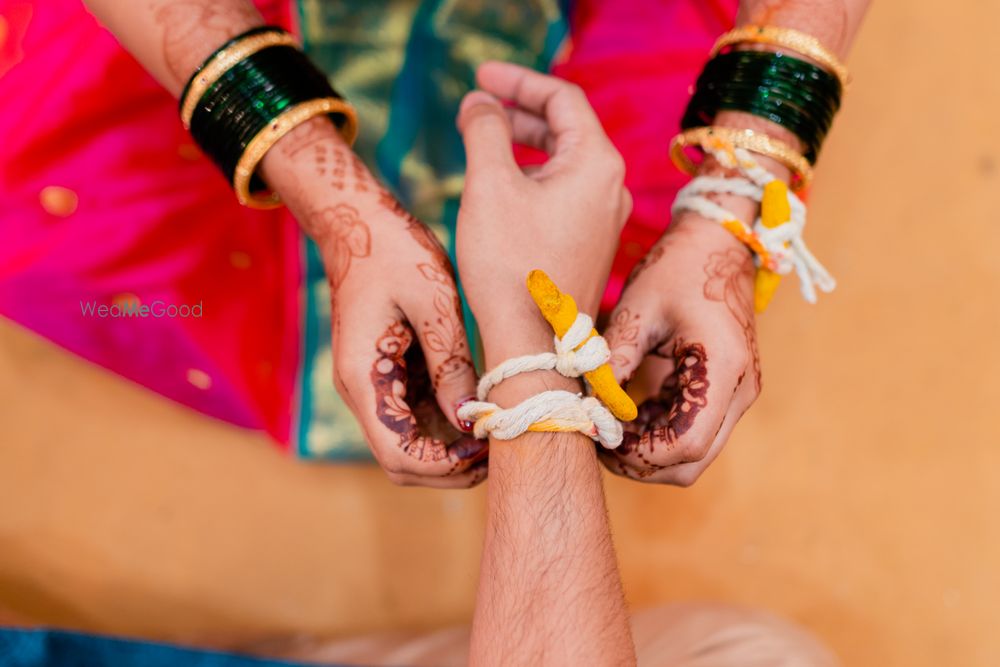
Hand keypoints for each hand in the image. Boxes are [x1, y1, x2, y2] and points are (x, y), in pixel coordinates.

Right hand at [262, 120, 485, 487]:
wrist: (359, 222)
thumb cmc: (393, 251)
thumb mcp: (431, 301)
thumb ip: (448, 362)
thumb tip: (469, 418)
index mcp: (363, 376)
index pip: (398, 454)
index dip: (443, 468)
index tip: (486, 449)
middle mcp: (362, 390)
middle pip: (404, 459)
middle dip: (452, 467)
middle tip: (500, 447)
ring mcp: (375, 383)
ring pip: (412, 442)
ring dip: (452, 448)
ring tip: (498, 429)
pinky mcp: (390, 372)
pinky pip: (417, 414)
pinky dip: (447, 423)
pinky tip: (483, 406)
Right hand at [455, 62, 630, 376]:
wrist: (533, 345)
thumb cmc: (511, 266)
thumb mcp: (490, 186)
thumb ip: (485, 130)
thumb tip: (480, 103)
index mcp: (597, 163)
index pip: (562, 98)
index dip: (517, 80)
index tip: (479, 77)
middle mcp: (612, 188)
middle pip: (566, 128)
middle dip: (519, 111)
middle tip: (476, 104)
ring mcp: (605, 219)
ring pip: (564, 163)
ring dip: (524, 145)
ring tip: (482, 141)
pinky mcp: (592, 244)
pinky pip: (565, 194)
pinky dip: (533, 178)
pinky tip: (502, 188)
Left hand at [600, 212, 760, 485]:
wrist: (716, 245)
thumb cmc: (677, 269)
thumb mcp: (637, 308)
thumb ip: (614, 358)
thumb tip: (589, 406)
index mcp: (722, 367)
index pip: (687, 443)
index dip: (640, 453)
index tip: (602, 437)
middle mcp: (738, 390)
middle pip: (692, 461)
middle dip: (641, 461)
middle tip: (599, 440)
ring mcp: (734, 395)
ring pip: (692, 454)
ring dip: (647, 450)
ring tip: (607, 425)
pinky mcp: (722, 393)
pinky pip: (690, 432)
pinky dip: (656, 433)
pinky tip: (626, 412)